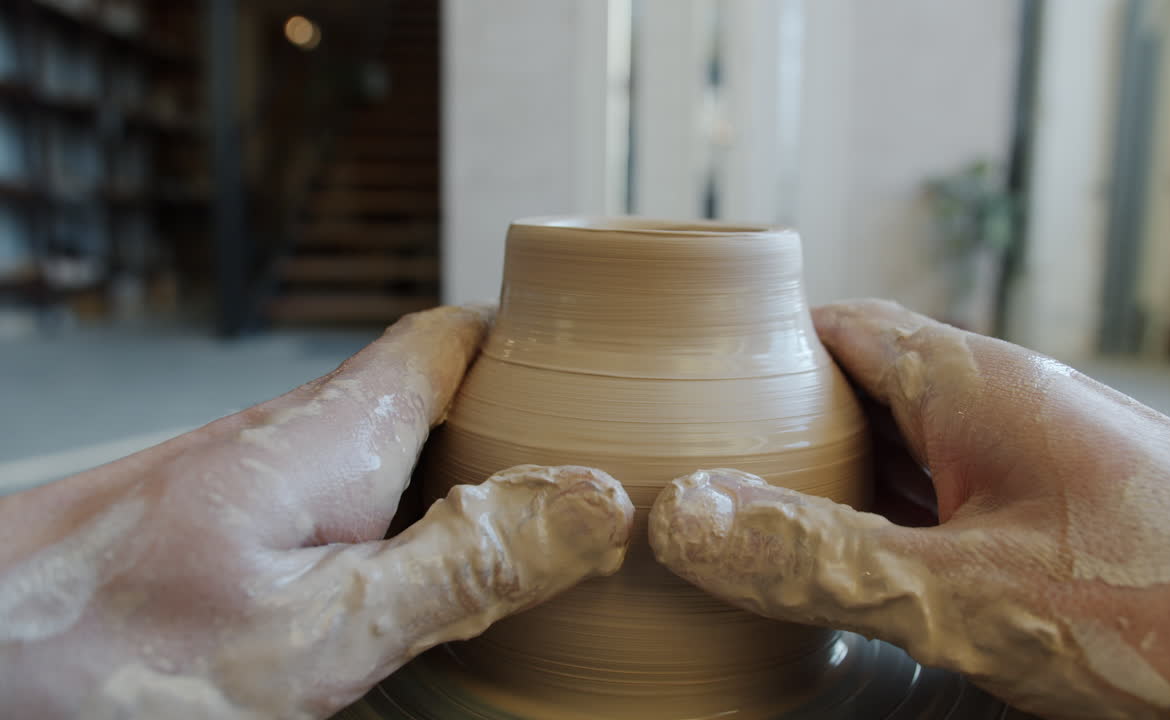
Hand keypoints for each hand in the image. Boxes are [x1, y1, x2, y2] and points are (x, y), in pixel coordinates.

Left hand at [0, 306, 633, 719]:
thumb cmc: (122, 653)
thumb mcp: (324, 632)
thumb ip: (462, 564)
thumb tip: (598, 501)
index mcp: (332, 434)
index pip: (454, 336)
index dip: (532, 338)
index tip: (600, 372)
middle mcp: (293, 435)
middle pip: (428, 391)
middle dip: (506, 421)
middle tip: (578, 476)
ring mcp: (251, 475)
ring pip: (381, 447)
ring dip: (448, 473)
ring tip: (510, 530)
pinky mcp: (219, 518)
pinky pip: (333, 493)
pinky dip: (389, 518)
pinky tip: (398, 576)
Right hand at [650, 299, 1169, 719]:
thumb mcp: (969, 592)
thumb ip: (823, 557)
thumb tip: (682, 515)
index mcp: (970, 383)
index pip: (833, 326)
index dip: (751, 348)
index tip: (684, 388)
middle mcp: (1000, 404)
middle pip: (860, 387)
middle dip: (781, 427)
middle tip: (701, 473)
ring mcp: (1034, 458)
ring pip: (904, 449)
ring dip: (836, 480)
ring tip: (761, 525)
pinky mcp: (1061, 513)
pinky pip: (948, 498)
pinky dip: (891, 522)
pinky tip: (865, 569)